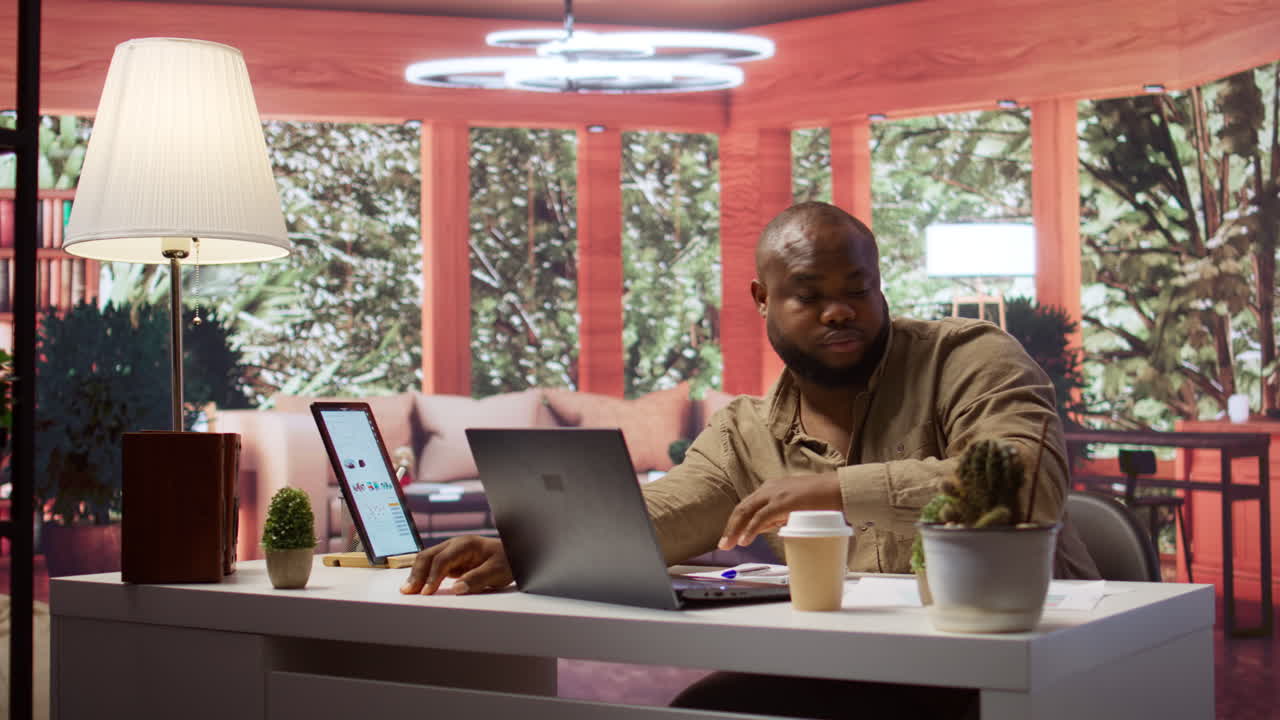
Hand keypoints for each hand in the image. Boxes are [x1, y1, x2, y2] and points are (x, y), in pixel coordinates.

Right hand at [400, 535, 512, 595]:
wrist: (513, 555)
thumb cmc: (507, 561)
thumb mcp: (497, 571)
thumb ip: (477, 579)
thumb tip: (456, 588)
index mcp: (466, 544)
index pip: (443, 559)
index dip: (433, 576)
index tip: (427, 592)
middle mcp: (454, 545)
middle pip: (429, 556)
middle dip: (417, 573)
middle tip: (408, 591)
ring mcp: (451, 552)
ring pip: (427, 560)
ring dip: (416, 574)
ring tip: (407, 590)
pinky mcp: (450, 561)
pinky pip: (432, 566)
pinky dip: (423, 576)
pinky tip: (417, 586)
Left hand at [718, 472, 841, 549]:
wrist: (840, 489)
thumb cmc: (822, 500)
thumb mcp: (794, 507)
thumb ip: (778, 515)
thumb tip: (764, 528)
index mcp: (772, 488)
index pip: (747, 506)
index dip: (736, 522)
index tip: (730, 537)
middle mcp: (770, 488)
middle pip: (742, 508)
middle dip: (730, 527)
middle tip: (723, 545)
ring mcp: (776, 494)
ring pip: (746, 512)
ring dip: (735, 530)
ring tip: (729, 545)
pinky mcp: (783, 502)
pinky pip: (761, 518)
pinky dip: (751, 529)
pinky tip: (745, 540)